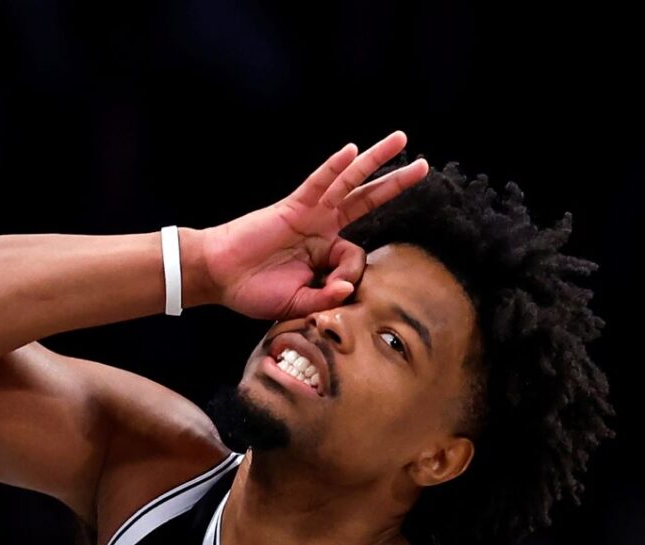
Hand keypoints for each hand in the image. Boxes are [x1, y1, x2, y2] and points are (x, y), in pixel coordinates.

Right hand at [193, 131, 429, 320]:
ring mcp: (310, 214)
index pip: (356, 257)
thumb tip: (348, 291)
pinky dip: (333, 167)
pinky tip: (351, 150)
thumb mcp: (297, 304)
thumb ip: (323, 298)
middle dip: (396, 183)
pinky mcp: (293, 207)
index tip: (334, 291)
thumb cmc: (254, 291)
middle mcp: (322, 228)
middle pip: (367, 199)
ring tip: (401, 140)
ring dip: (376, 161)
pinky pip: (318, 183)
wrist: (219, 276)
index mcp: (324, 254)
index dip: (350, 276)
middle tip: (424, 166)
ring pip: (350, 183)